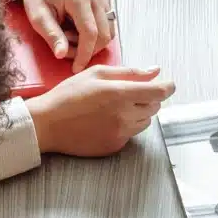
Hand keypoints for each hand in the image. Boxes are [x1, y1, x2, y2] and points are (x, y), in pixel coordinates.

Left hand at [14, 0, 116, 70]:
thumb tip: (62, 55)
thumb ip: (52, 35)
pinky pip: (108, 28)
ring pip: (108, 33)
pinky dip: (96, 37)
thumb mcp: (38, 18)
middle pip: (103, 35)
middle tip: (66, 48)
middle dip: (87, 50)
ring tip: (70, 37)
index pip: (90, 33)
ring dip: (92, 44)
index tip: (76, 68)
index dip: (84, 54)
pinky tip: (78, 33)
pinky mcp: (107, 3)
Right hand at [28, 65, 174, 156]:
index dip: (168, 87)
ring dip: (139, 112)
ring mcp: (120, 134)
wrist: (48, 124)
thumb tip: (155, 71)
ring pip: (145, 122)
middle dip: (148, 98)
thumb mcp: (97, 74)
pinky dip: (126, 125)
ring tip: (115, 106)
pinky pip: (131, 134)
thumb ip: (130, 72)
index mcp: (120, 94)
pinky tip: (106, 120)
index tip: (169, 84)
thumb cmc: (69, 95)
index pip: (158, 92)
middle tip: (129, 92)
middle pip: (154, 107)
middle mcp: (124, 116)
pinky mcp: (114, 147)